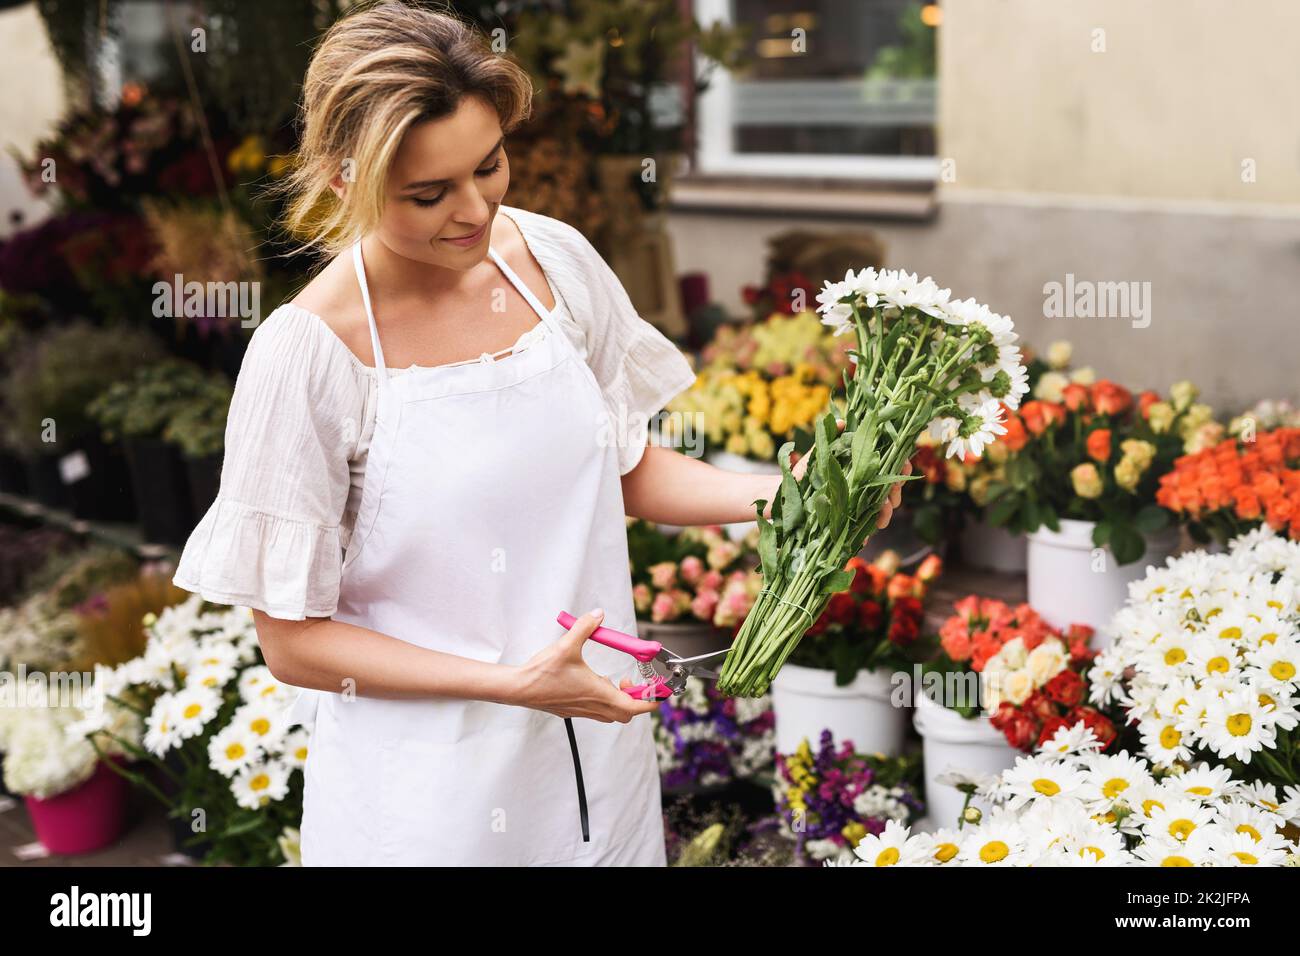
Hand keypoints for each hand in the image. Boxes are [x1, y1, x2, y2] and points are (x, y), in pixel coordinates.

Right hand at [513, 609, 662, 721]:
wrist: (519, 688)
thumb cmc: (542, 672)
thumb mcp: (566, 645)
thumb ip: (585, 627)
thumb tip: (598, 615)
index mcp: (599, 694)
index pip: (636, 706)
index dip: (651, 699)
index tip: (658, 689)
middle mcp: (594, 706)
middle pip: (627, 713)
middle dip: (636, 699)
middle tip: (632, 681)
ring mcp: (583, 711)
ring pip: (612, 714)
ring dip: (620, 701)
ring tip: (614, 681)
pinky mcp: (573, 710)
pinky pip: (598, 711)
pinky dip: (605, 700)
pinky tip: (595, 682)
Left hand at [789, 419, 911, 540]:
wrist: (784, 495)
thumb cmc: (803, 473)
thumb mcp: (817, 454)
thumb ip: (830, 438)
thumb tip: (841, 422)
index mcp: (861, 469)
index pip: (888, 466)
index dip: (901, 465)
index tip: (905, 466)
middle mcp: (862, 488)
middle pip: (890, 490)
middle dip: (896, 492)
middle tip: (893, 495)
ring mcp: (856, 506)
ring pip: (880, 511)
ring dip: (885, 513)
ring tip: (882, 516)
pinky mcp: (846, 524)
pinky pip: (860, 531)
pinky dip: (864, 534)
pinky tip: (865, 536)